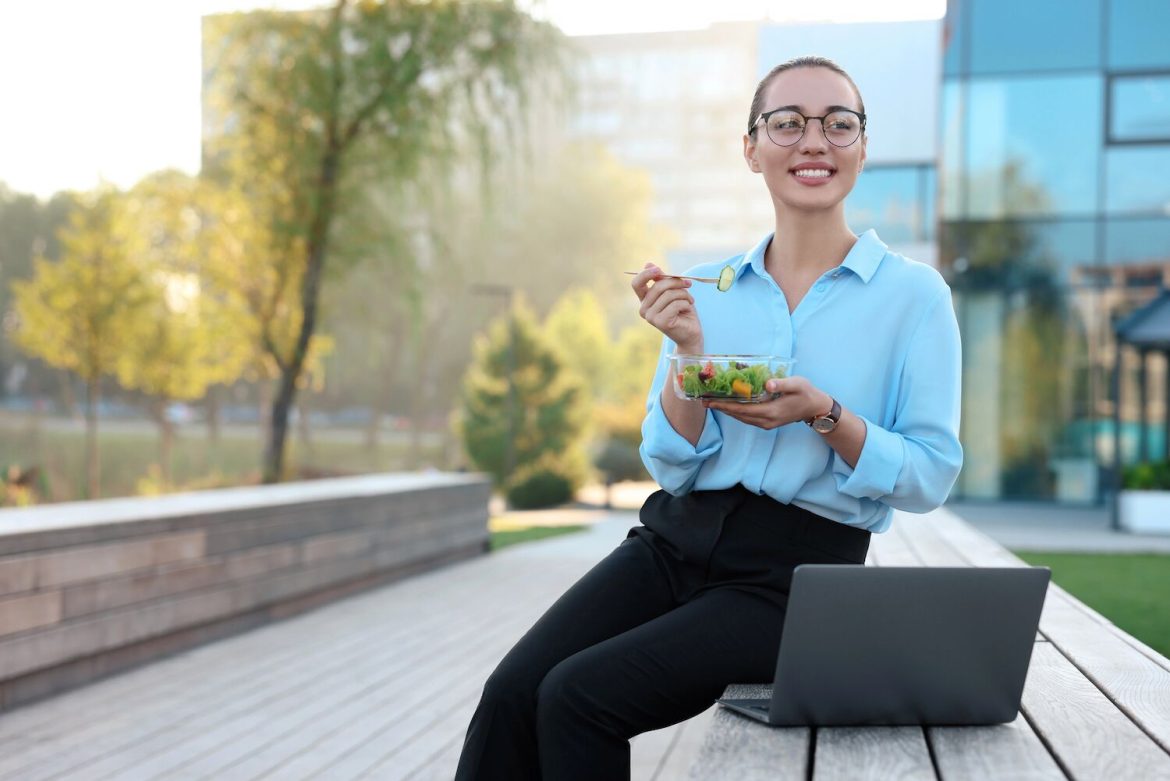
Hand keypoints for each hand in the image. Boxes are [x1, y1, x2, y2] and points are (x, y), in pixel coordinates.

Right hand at [630, 262, 702, 351]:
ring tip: (689, 300)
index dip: (645, 274)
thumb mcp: (673, 291)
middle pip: (658, 286)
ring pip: (669, 294)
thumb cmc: (682, 311)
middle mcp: (644, 309)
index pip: (637, 284)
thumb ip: (662, 280)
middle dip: (676, 282)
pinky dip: (686, 303)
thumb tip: (648, 264)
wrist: (691, 333)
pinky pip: (676, 304)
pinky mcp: (661, 323)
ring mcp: (651, 317)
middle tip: (689, 284)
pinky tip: (687, 309)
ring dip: (684, 294)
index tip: (658, 269)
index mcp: (645, 300)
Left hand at [703, 376, 831, 430]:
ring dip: (726, 411)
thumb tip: (767, 383)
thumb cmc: (806, 393)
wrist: (816, 408)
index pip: (742, 410)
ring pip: (741, 418)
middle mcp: (766, 420)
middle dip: (721, 408)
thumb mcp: (797, 384)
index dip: (725, 405)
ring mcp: (766, 423)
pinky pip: (747, 418)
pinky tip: (729, 405)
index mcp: (771, 412)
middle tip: (704, 400)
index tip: (710, 401)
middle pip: (738, 415)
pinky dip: (736, 412)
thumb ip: (782, 384)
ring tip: (712, 402)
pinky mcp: (767, 422)